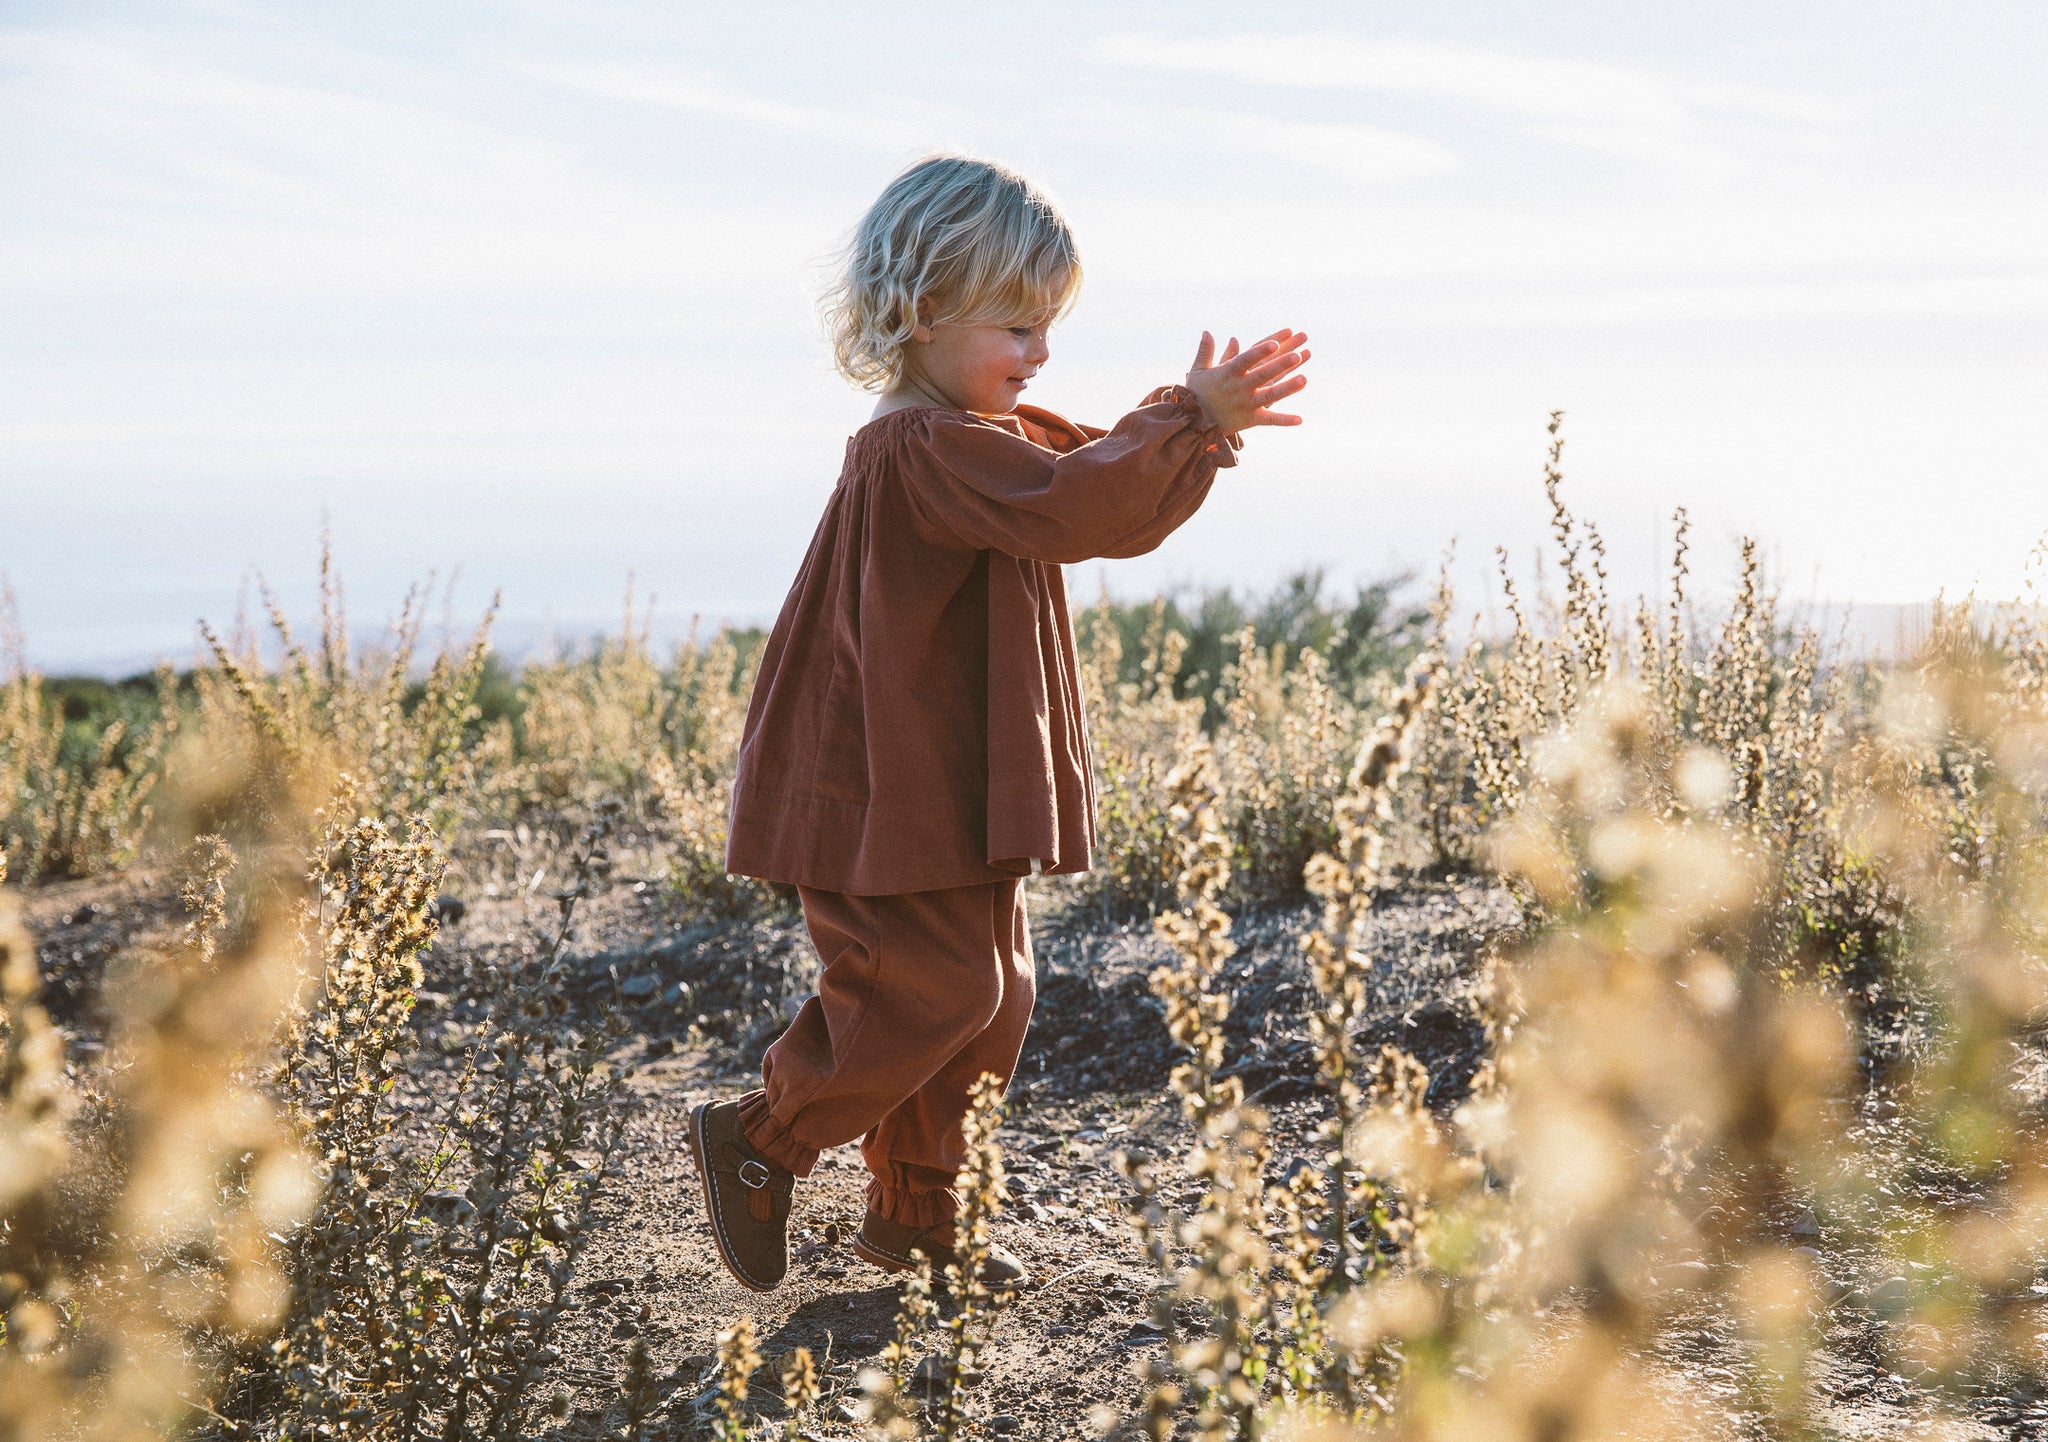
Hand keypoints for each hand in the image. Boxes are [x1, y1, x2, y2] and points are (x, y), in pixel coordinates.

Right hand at [1184, 327, 1309, 431]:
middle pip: (1263, 374)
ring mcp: (1246, 404)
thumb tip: (1207, 331)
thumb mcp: (1198, 370)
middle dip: (1280, 365)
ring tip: (1304, 379)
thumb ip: (1205, 350)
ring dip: (1287, 388)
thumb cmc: (1197, 393)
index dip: (1260, 352)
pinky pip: (1269, 420)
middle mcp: (1239, 388)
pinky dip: (1284, 420)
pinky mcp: (1250, 419)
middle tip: (1297, 355)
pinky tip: (1300, 419)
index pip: (1246, 359)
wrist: (1194, 423)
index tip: (1275, 343)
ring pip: (1270, 395)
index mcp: (1227, 373)